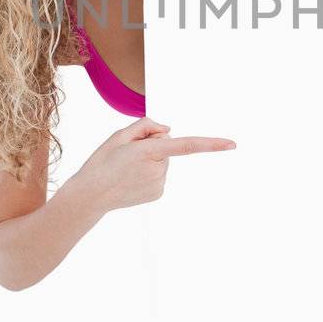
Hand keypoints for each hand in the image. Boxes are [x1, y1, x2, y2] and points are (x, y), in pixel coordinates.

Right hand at [74, 115, 236, 212]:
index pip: (186, 145)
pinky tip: (132, 179)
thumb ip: (146, 125)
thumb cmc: (102, 162)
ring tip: (127, 169)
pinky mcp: (158, 193)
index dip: (211, 144)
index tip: (232, 144)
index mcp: (148, 152)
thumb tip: (169, 130)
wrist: (90, 195)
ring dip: (150, 160)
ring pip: (164, 161)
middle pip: (166, 146)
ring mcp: (160, 184)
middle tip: (127, 155)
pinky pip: (160, 174)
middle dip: (152, 145)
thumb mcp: (119, 135)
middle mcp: (158, 170)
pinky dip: (149, 172)